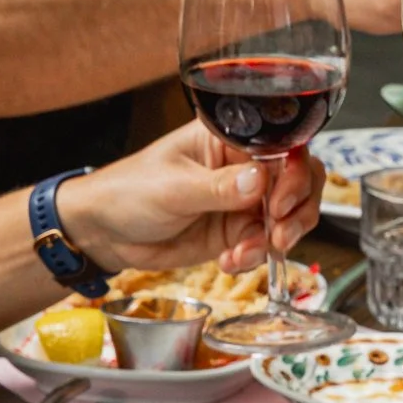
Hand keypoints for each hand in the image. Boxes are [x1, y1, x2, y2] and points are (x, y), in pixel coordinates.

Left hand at [56, 121, 323, 277]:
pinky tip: (231, 261)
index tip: (283, 201)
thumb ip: (218, 187)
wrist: (104, 233)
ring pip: (288, 216)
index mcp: (230, 140)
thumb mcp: (173, 188)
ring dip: (279, 238)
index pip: (283, 146)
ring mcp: (242, 201)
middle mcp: (243, 167)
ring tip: (249, 252)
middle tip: (279, 233)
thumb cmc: (128, 191)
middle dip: (298, 210)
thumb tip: (259, 180)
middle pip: (299, 180)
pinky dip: (255, 256)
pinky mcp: (235, 231)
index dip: (295, 173)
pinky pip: (263, 243)